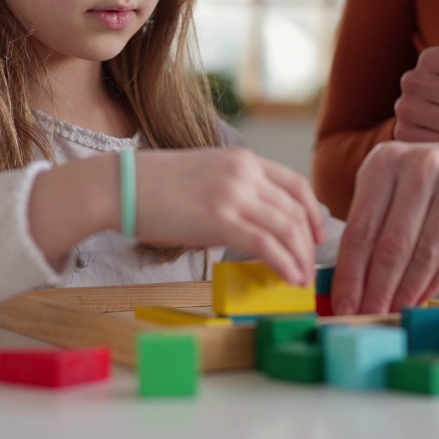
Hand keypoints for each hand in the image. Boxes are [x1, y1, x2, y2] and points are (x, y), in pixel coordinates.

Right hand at [133, 148, 324, 286]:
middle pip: (295, 211)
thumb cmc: (155, 187)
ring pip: (286, 229)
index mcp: (243, 160)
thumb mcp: (207, 175)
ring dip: (300, 258)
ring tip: (302, 279)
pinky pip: (266, 245)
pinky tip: (290, 278)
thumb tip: (254, 224)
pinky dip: (285, 264)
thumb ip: (235, 191)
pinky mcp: (221, 219)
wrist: (122, 186)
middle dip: (308, 244)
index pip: (295, 184)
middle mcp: (245, 173)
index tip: (317, 235)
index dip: (313, 213)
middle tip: (309, 266)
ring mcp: (234, 194)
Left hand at [331, 139, 438, 314]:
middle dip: (376, 288)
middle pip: (392, 243)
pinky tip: (420, 299)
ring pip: (425, 252)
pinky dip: (435, 282)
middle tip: (365, 316)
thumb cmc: (425, 183)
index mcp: (386, 161)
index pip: (361, 227)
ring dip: (405, 291)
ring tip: (391, 312)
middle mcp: (421, 166)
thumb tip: (346, 283)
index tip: (342, 304)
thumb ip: (368, 224)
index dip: (350, 272)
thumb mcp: (389, 186)